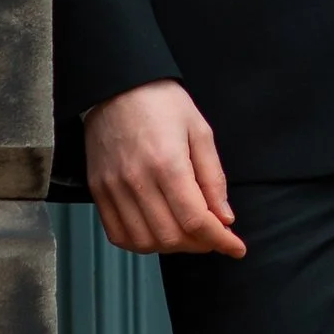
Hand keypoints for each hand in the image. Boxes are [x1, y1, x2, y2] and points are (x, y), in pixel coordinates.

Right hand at [86, 82, 245, 257]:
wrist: (116, 86)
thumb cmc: (161, 103)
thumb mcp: (200, 131)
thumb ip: (213, 177)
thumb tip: (224, 217)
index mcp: (167, 164)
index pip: (196, 220)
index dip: (220, 240)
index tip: (235, 247)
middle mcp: (137, 181)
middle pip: (171, 236)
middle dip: (200, 244)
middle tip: (214, 235)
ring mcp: (113, 188)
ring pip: (144, 242)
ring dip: (171, 246)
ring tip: (187, 233)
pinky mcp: (98, 190)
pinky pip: (117, 234)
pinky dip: (140, 243)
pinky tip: (158, 232)